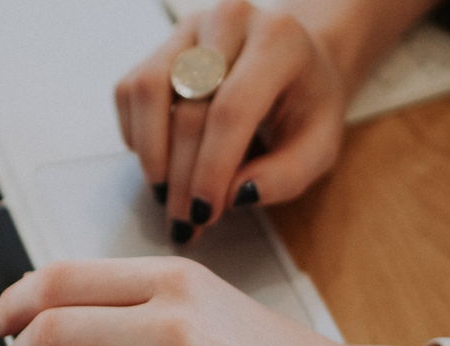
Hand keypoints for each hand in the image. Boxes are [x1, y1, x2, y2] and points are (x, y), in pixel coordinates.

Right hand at [114, 0, 346, 242]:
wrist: (296, 59)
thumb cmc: (307, 104)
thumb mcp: (319, 146)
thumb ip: (286, 176)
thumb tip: (235, 196)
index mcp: (278, 41)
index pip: (231, 109)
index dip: (211, 168)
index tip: (204, 213)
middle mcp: (229, 22)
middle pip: (188, 107)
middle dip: (182, 176)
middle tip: (184, 220)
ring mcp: (189, 28)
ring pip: (147, 91)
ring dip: (151, 154)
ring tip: (165, 193)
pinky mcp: (161, 44)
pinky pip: (130, 90)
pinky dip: (136, 134)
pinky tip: (160, 160)